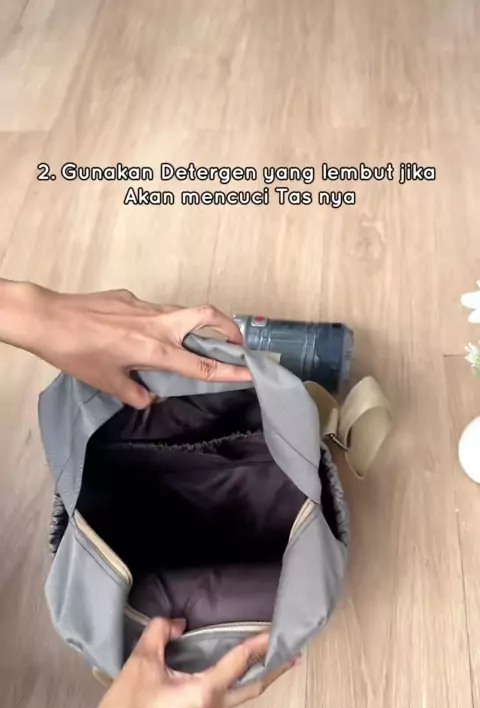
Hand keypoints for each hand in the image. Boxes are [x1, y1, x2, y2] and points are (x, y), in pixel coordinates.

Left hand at [0, 281, 250, 407]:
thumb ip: (135, 393)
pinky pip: (157, 310)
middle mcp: (157, 324)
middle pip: (206, 316)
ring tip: (196, 344)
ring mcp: (144, 306)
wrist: (48, 319)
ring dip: (198, 325)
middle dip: (228, 327)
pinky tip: (144, 337)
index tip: (251, 372)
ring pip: (183, 312)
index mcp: (155, 349)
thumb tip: (150, 397)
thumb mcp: (107, 383)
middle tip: (235, 343)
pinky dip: (165, 323)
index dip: (230, 370)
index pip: (202, 363)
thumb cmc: (76, 352)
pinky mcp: (130, 298)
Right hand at [82, 618, 297, 707]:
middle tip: (295, 653)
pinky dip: (240, 682)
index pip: (240, 662)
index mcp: (205, 693)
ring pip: (241, 694)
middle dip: (274, 669)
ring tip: (272, 658)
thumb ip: (161, 633)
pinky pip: (226, 697)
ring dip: (259, 676)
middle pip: (253, 687)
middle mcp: (213, 707)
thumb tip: (178, 621)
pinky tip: (232, 671)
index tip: (278, 629)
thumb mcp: (141, 663)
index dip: (259, 642)